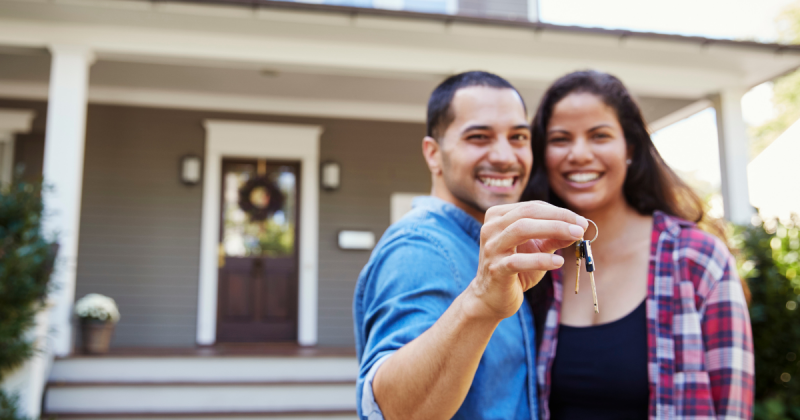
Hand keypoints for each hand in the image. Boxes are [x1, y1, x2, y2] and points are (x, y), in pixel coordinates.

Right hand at [465, 201, 587, 320]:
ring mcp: (491, 248)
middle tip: (581, 226)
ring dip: (553, 229)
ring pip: (521, 229)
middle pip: (527, 212)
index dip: (559, 211)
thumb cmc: (516, 269)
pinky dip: (541, 260)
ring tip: (576, 236)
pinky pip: (518, 261)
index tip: (580, 221)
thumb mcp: (537, 249)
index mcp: (498, 217)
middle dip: (558, 217)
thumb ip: (553, 237)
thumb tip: (578, 228)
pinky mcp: (494, 269)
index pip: (532, 206)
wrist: (492, 297)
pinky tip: (558, 262)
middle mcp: (491, 228)